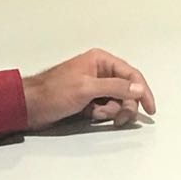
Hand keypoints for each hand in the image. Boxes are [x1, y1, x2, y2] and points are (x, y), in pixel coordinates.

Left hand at [23, 48, 156, 129]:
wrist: (30, 106)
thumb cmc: (55, 92)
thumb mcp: (87, 88)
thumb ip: (115, 87)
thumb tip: (139, 88)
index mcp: (101, 60)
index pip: (131, 74)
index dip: (143, 91)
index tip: (150, 109)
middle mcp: (100, 70)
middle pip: (126, 89)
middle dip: (124, 105)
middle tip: (119, 119)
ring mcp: (94, 85)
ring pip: (116, 100)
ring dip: (110, 110)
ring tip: (95, 114)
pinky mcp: (88, 99)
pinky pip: (105, 107)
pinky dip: (101, 113)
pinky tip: (89, 114)